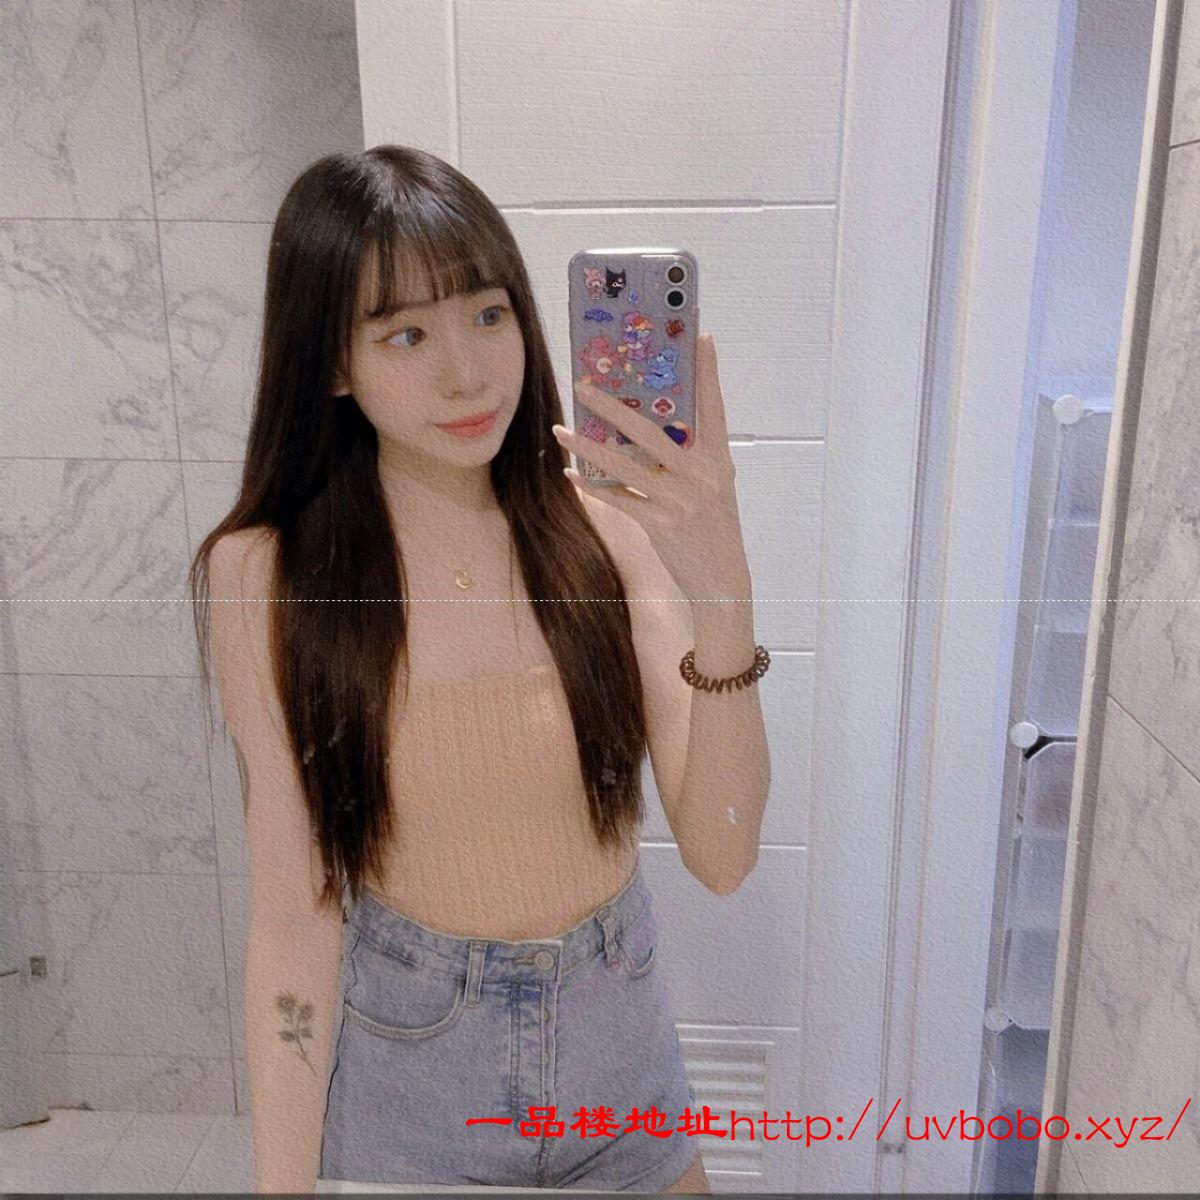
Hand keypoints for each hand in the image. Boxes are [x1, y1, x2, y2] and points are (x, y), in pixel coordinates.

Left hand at [553, 332, 750, 599]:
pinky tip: (571, 473)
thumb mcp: (714, 484)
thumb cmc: (713, 525)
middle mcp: (701, 475)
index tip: (699, 337)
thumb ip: (692, 454)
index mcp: (719, 459)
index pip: (713, 407)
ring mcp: (680, 500)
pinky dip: (592, 486)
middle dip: (614, 405)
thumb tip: (653, 421)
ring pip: (625, 464)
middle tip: (584, 384)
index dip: (708, 372)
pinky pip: (619, 498)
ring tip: (562, 429)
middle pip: (651, 431)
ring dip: (589, 445)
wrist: (722, 578)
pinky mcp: (660, 524)